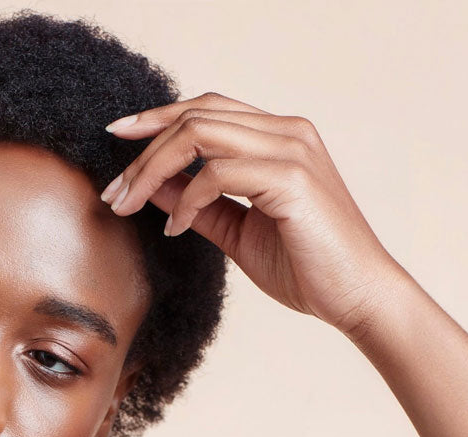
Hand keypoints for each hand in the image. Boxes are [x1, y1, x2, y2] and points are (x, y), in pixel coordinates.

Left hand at [101, 92, 404, 342]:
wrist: (355, 297)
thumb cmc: (304, 267)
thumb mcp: (235, 231)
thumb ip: (197, 204)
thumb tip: (151, 187)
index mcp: (277, 137)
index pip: (206, 108)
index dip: (157, 118)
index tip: (116, 137)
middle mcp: (286, 132)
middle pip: (196, 115)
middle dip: (143, 151)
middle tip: (112, 192)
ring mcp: (291, 150)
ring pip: (200, 134)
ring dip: (152, 171)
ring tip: (128, 206)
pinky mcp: (292, 178)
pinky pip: (218, 174)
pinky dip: (187, 200)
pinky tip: (176, 229)